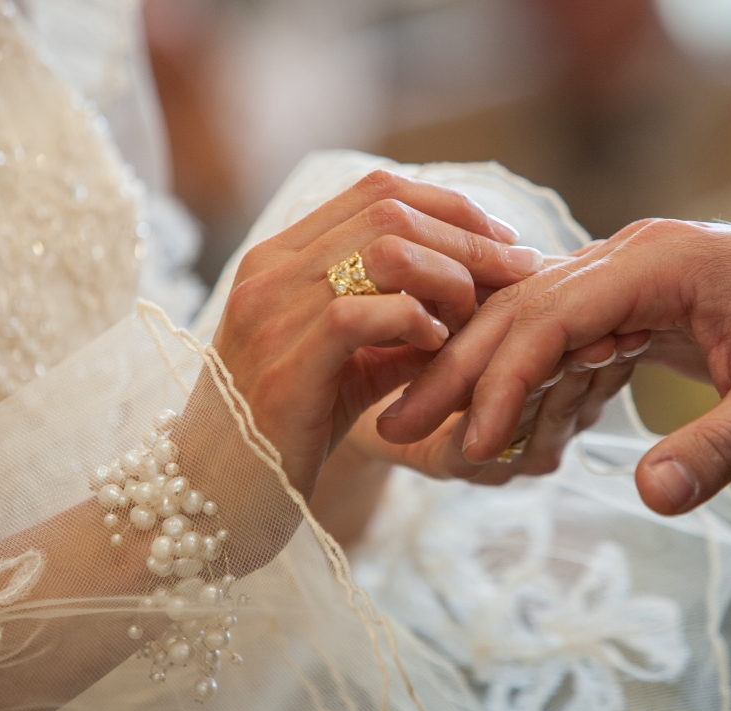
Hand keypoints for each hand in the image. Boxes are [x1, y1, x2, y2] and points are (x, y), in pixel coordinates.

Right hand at [211, 170, 541, 495]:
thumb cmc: (286, 432)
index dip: (451, 207)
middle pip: (389, 210)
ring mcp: (271, 314)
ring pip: (383, 251)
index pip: (377, 190)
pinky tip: (436, 346)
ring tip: (470, 315)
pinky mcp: (286, 367)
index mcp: (280, 257)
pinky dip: (415, 321)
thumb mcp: (348, 364)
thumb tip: (474, 296)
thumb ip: (398, 325)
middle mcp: (269, 271)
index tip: (502, 242)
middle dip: (469, 238)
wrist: (211, 499)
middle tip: (518, 272)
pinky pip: (364, 314)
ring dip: (449, 276)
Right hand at [377, 219, 730, 514]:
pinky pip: (571, 345)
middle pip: (524, 311)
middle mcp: (635, 259)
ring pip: (537, 327)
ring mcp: (636, 281)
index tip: (465, 441)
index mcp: (661, 261)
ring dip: (485, 380)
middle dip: (460, 371)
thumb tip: (646, 498)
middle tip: (397, 426)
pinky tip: (508, 429)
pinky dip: (536, 387)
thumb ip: (718, 448)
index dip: (502, 379)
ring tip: (430, 432)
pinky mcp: (643, 311)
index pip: (553, 314)